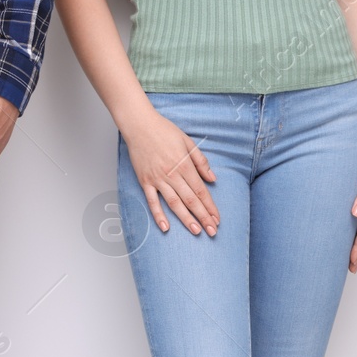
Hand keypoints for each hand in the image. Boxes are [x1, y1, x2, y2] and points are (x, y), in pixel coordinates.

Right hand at [121, 109, 218, 235]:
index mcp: (184, 165)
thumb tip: (213, 179)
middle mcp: (172, 175)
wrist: (139, 125)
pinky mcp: (145, 181)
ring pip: (174, 203)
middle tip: (212, 232)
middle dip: (203, 217)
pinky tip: (165, 227)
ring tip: (196, 231)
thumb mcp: (188, 142)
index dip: (210, 207)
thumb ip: (201, 162)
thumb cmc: (164, 131)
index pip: (201, 191)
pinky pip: (152, 201)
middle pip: (191, 200)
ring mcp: (158, 179)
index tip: (217, 219)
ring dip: (186, 219)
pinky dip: (158, 215)